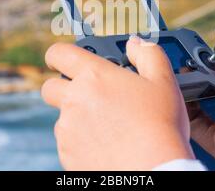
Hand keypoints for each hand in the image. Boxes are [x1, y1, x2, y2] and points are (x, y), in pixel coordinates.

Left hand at [41, 36, 193, 169]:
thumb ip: (148, 54)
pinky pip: (67, 142)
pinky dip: (81, 141)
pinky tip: (104, 145)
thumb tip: (135, 43)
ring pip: (62, 117)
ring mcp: (68, 129)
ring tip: (107, 127)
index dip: (57, 54)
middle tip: (87, 95)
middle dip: (63, 88)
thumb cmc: (160, 127)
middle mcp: (74, 100)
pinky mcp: (67, 153)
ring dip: (76, 117)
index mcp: (94, 76)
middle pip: (50, 87)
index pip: (59, 53)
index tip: (60, 60)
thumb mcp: (164, 82)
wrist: (154, 170)